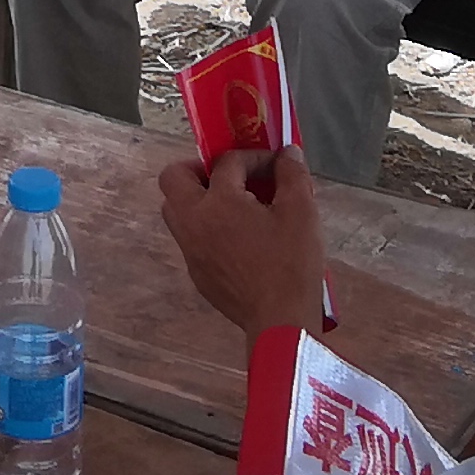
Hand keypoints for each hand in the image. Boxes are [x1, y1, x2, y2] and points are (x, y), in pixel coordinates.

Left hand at [158, 145, 329, 344]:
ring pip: (176, 211)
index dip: (254, 157)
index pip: (228, 163)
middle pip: (173, 178)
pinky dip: (206, 229)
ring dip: (199, 199)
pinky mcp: (197, 274)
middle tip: (232, 177)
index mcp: (218, 202)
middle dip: (200, 169)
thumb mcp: (301, 212)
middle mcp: (193, 223)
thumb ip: (292, 175)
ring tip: (235, 206)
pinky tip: (239, 240)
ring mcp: (190, 251)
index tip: (275, 165)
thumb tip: (287, 153)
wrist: (280, 321)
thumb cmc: (292, 263)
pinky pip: (190, 239)